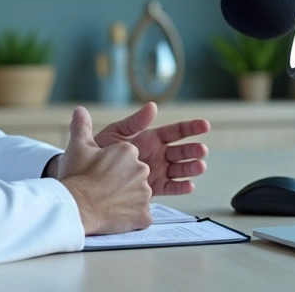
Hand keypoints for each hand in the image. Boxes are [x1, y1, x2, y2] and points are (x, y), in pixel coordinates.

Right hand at [57, 106, 151, 234]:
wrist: (75, 207)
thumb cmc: (77, 176)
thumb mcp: (78, 146)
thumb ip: (82, 126)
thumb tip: (79, 109)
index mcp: (129, 151)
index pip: (126, 157)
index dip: (111, 166)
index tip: (99, 172)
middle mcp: (142, 170)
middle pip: (134, 176)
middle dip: (122, 182)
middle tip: (102, 188)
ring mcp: (145, 194)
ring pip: (139, 195)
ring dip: (126, 199)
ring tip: (106, 202)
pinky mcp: (144, 215)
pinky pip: (141, 215)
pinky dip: (131, 216)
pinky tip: (114, 215)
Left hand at [94, 102, 209, 195]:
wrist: (89, 175)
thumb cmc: (101, 150)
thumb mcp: (117, 132)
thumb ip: (135, 121)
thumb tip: (152, 106)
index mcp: (151, 138)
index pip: (175, 131)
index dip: (190, 128)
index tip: (205, 125)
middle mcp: (158, 154)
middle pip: (181, 151)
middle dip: (193, 150)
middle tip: (202, 150)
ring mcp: (158, 171)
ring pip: (179, 170)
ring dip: (191, 168)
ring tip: (200, 166)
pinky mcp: (154, 188)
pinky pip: (170, 188)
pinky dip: (180, 188)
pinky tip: (189, 185)